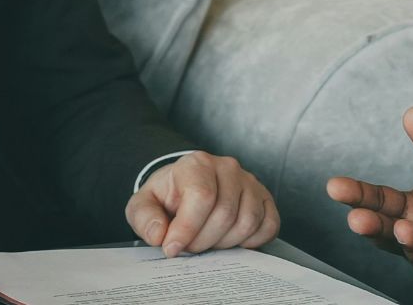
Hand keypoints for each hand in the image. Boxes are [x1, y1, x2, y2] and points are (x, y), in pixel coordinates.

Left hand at [126, 151, 279, 256]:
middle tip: (189, 246)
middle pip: (225, 214)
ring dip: (225, 244)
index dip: (187, 228)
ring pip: (247, 222)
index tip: (172, 248)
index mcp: (197, 163)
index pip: (202, 197)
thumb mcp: (144, 204)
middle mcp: (228, 168)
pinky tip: (231, 240)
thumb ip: (144, 217)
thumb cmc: (168, 197)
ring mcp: (250, 182)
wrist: (187, 188)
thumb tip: (159, 235)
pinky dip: (251, 241)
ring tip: (207, 241)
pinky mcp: (265, 198)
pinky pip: (269, 226)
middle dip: (203, 241)